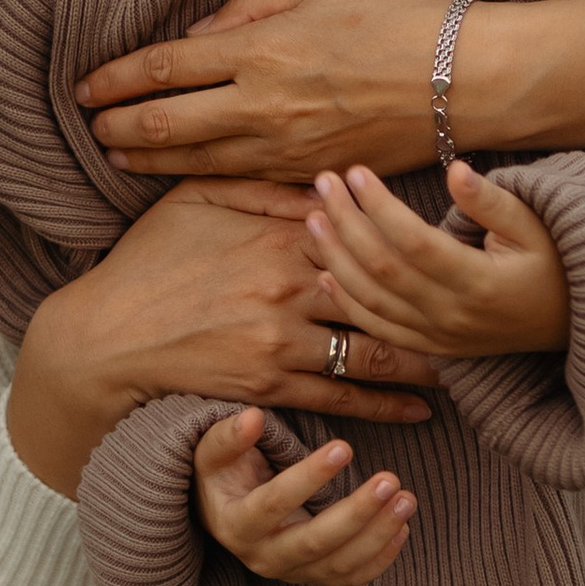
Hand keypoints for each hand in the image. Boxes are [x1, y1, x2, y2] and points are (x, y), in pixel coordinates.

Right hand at [6, 179, 435, 497]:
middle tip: (481, 298)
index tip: (454, 239)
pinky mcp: (272, 386)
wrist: (102, 340)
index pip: (364, 231)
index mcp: (277, 233)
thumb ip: (263, 186)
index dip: (413, 237)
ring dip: (425, 356)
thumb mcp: (196, 200)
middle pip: (384, 290)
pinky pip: (346, 398)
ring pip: (375, 348)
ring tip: (464, 355)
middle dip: (435, 297)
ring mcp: (282, 339)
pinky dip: (390, 403)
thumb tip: (327, 180)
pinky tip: (422, 405)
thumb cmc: (146, 263)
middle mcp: (289, 284)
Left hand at [75, 0, 584, 176]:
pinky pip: (240, 181)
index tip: (85, 86)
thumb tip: (199, 35)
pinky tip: (180, 175)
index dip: (115, 79)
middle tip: (88, 127)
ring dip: (147, 159)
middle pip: (165, 123)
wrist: (470, 79)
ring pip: (194, 162)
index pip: (164, 68)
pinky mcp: (310, 174)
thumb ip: (250, 7)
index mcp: (263, 48)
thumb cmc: (402, 17)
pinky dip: (199, 179)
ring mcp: (286, 148)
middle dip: (117, 126)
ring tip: (117, 154)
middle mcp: (265, 104)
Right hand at [194, 409, 416, 585]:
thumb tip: (252, 417)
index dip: (309, 478)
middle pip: (314, 542)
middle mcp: (262, 557)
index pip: (273, 504)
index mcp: (235, 525)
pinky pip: (350, 578)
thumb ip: (229, 436)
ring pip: (339, 564)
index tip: (344, 447)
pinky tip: (403, 528)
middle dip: (356, 513)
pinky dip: (380, 558)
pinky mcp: (314, 577)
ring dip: (377, 534)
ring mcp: (290, 572)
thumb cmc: (223, 475)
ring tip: (406, 498)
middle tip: (390, 479)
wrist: (225, 514)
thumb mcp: (213, 452)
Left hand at [304, 161, 571, 359]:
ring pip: (372, 300)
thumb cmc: (554, 265)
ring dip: (336, 259)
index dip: (379, 207)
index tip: (355, 173)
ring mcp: (439, 336)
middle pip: (382, 268)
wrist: (571, 325)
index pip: (414, 242)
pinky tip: (325, 274)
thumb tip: (455, 170)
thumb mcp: (535, 226)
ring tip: (313, 217)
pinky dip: (348, 303)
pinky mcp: (432, 347)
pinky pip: (379, 329)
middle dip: (346, 222)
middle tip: (324, 183)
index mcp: (479, 282)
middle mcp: (452, 315)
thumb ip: (492, 202)